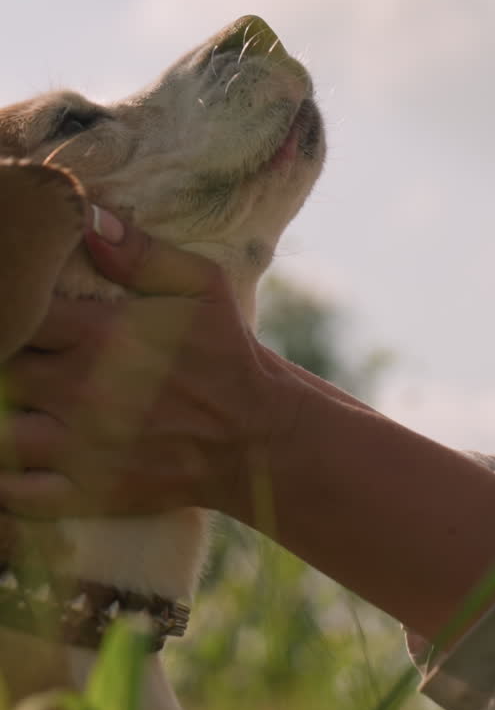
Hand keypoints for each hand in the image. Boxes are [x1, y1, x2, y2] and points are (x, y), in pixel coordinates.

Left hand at [0, 220, 303, 519]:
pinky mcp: (84, 492)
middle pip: (0, 369)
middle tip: (18, 351)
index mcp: (101, 333)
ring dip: (1, 413)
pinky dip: (3, 478)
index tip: (18, 306)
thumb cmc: (223, 352)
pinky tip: (12, 453)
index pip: (20, 312)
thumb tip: (88, 216)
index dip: (12, 308)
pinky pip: (14, 492)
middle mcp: (80, 389)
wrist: (254, 435)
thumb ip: (140, 251)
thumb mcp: (200, 285)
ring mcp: (78, 447)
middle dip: (4, 359)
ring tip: (16, 399)